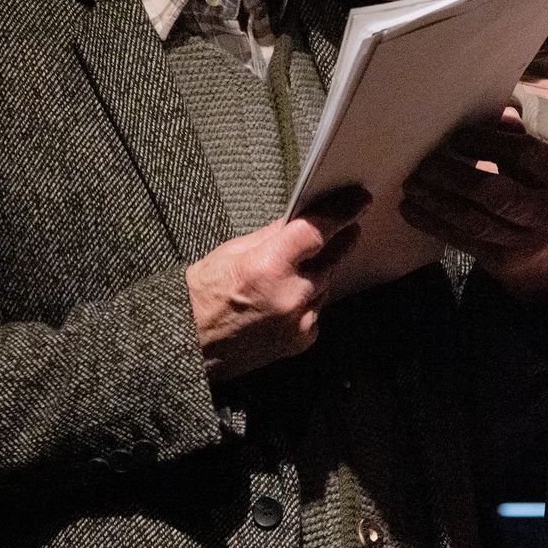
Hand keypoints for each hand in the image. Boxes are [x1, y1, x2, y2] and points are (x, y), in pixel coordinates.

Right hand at [186, 187, 367, 382]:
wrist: (189, 345)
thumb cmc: (202, 297)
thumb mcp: (232, 252)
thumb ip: (273, 236)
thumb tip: (300, 220)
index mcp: (268, 266)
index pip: (317, 231)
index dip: (341, 212)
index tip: (358, 202)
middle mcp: (289, 295)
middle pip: (330, 258)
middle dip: (340, 240)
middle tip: (349, 226)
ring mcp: (297, 322)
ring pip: (325, 285)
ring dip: (321, 272)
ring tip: (304, 265)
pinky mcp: (300, 340)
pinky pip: (317, 311)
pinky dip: (311, 300)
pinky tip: (293, 296)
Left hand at [400, 111, 547, 299]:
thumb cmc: (546, 200)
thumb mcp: (547, 172)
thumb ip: (521, 142)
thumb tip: (497, 114)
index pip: (525, 155)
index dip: (488, 142)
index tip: (457, 136)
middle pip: (496, 193)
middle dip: (454, 175)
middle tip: (425, 162)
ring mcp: (528, 244)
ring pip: (474, 220)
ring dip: (436, 200)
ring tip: (411, 184)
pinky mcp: (503, 262)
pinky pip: (463, 240)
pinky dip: (433, 224)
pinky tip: (411, 209)